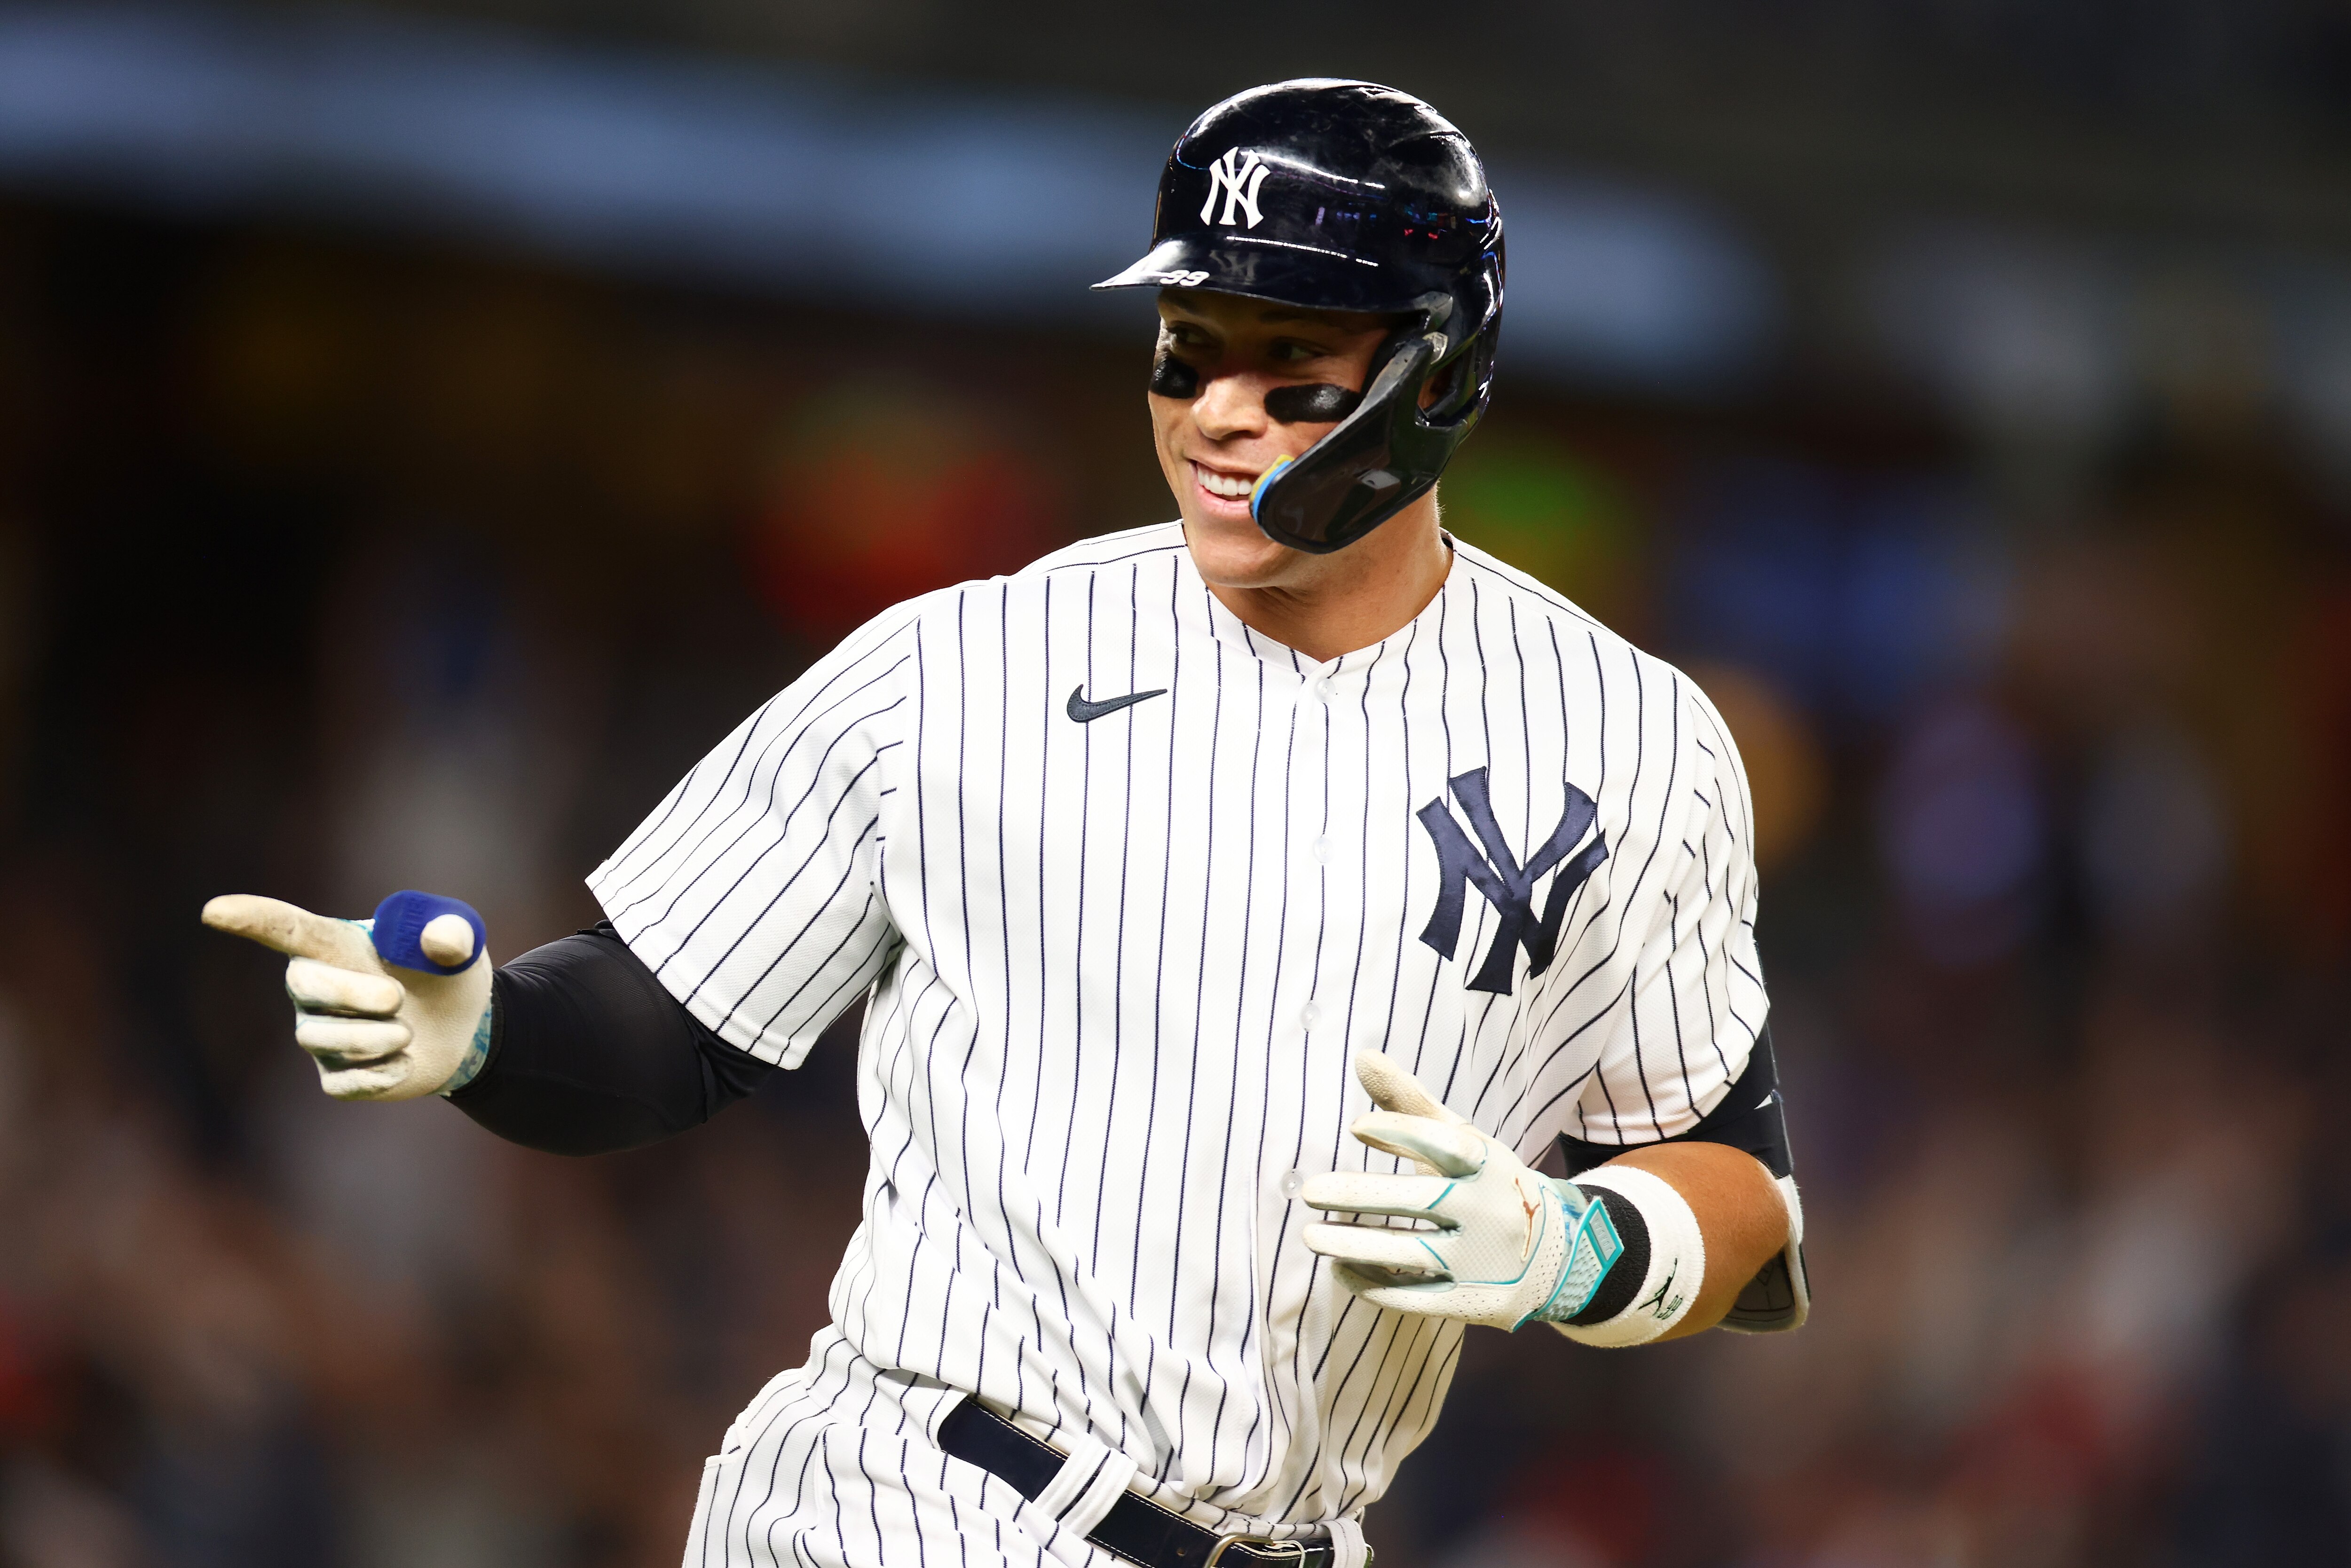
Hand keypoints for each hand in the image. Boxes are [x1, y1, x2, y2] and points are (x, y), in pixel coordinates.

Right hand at [202, 890, 492, 1100]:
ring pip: (324, 1039)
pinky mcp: (334, 1076)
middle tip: (398, 999)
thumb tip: (439, 941)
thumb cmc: (446, 973)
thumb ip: (452, 934)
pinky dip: (383, 1075)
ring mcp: (319, 1033)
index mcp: (337, 945)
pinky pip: (343, 1083)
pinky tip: (405, 1063)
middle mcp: (314, 988)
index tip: (214, 911)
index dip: (251, 918)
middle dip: (352, 994)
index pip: (285, 928)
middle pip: (305, 987)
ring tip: (409, 1032)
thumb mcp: (460, 945)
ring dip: (379, 1037)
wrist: (466, 1027)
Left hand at [1297, 1051, 1622, 1330]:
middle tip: (1308, 1191)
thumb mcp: (1462, 1141)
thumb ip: (1410, 1103)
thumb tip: (1362, 1055)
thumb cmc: (1488, 1186)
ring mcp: (1484, 1261)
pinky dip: (1371, 1285)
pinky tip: (1340, 1270)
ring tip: (1311, 1234)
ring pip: (1409, 1254)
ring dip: (1352, 1245)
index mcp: (1490, 1164)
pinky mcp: (1474, 1302)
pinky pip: (1413, 1298)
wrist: (1556, 1255)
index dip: (1401, 1130)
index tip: (1356, 1126)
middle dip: (1357, 1195)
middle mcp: (1490, 1211)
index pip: (1446, 1142)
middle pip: (1419, 1200)